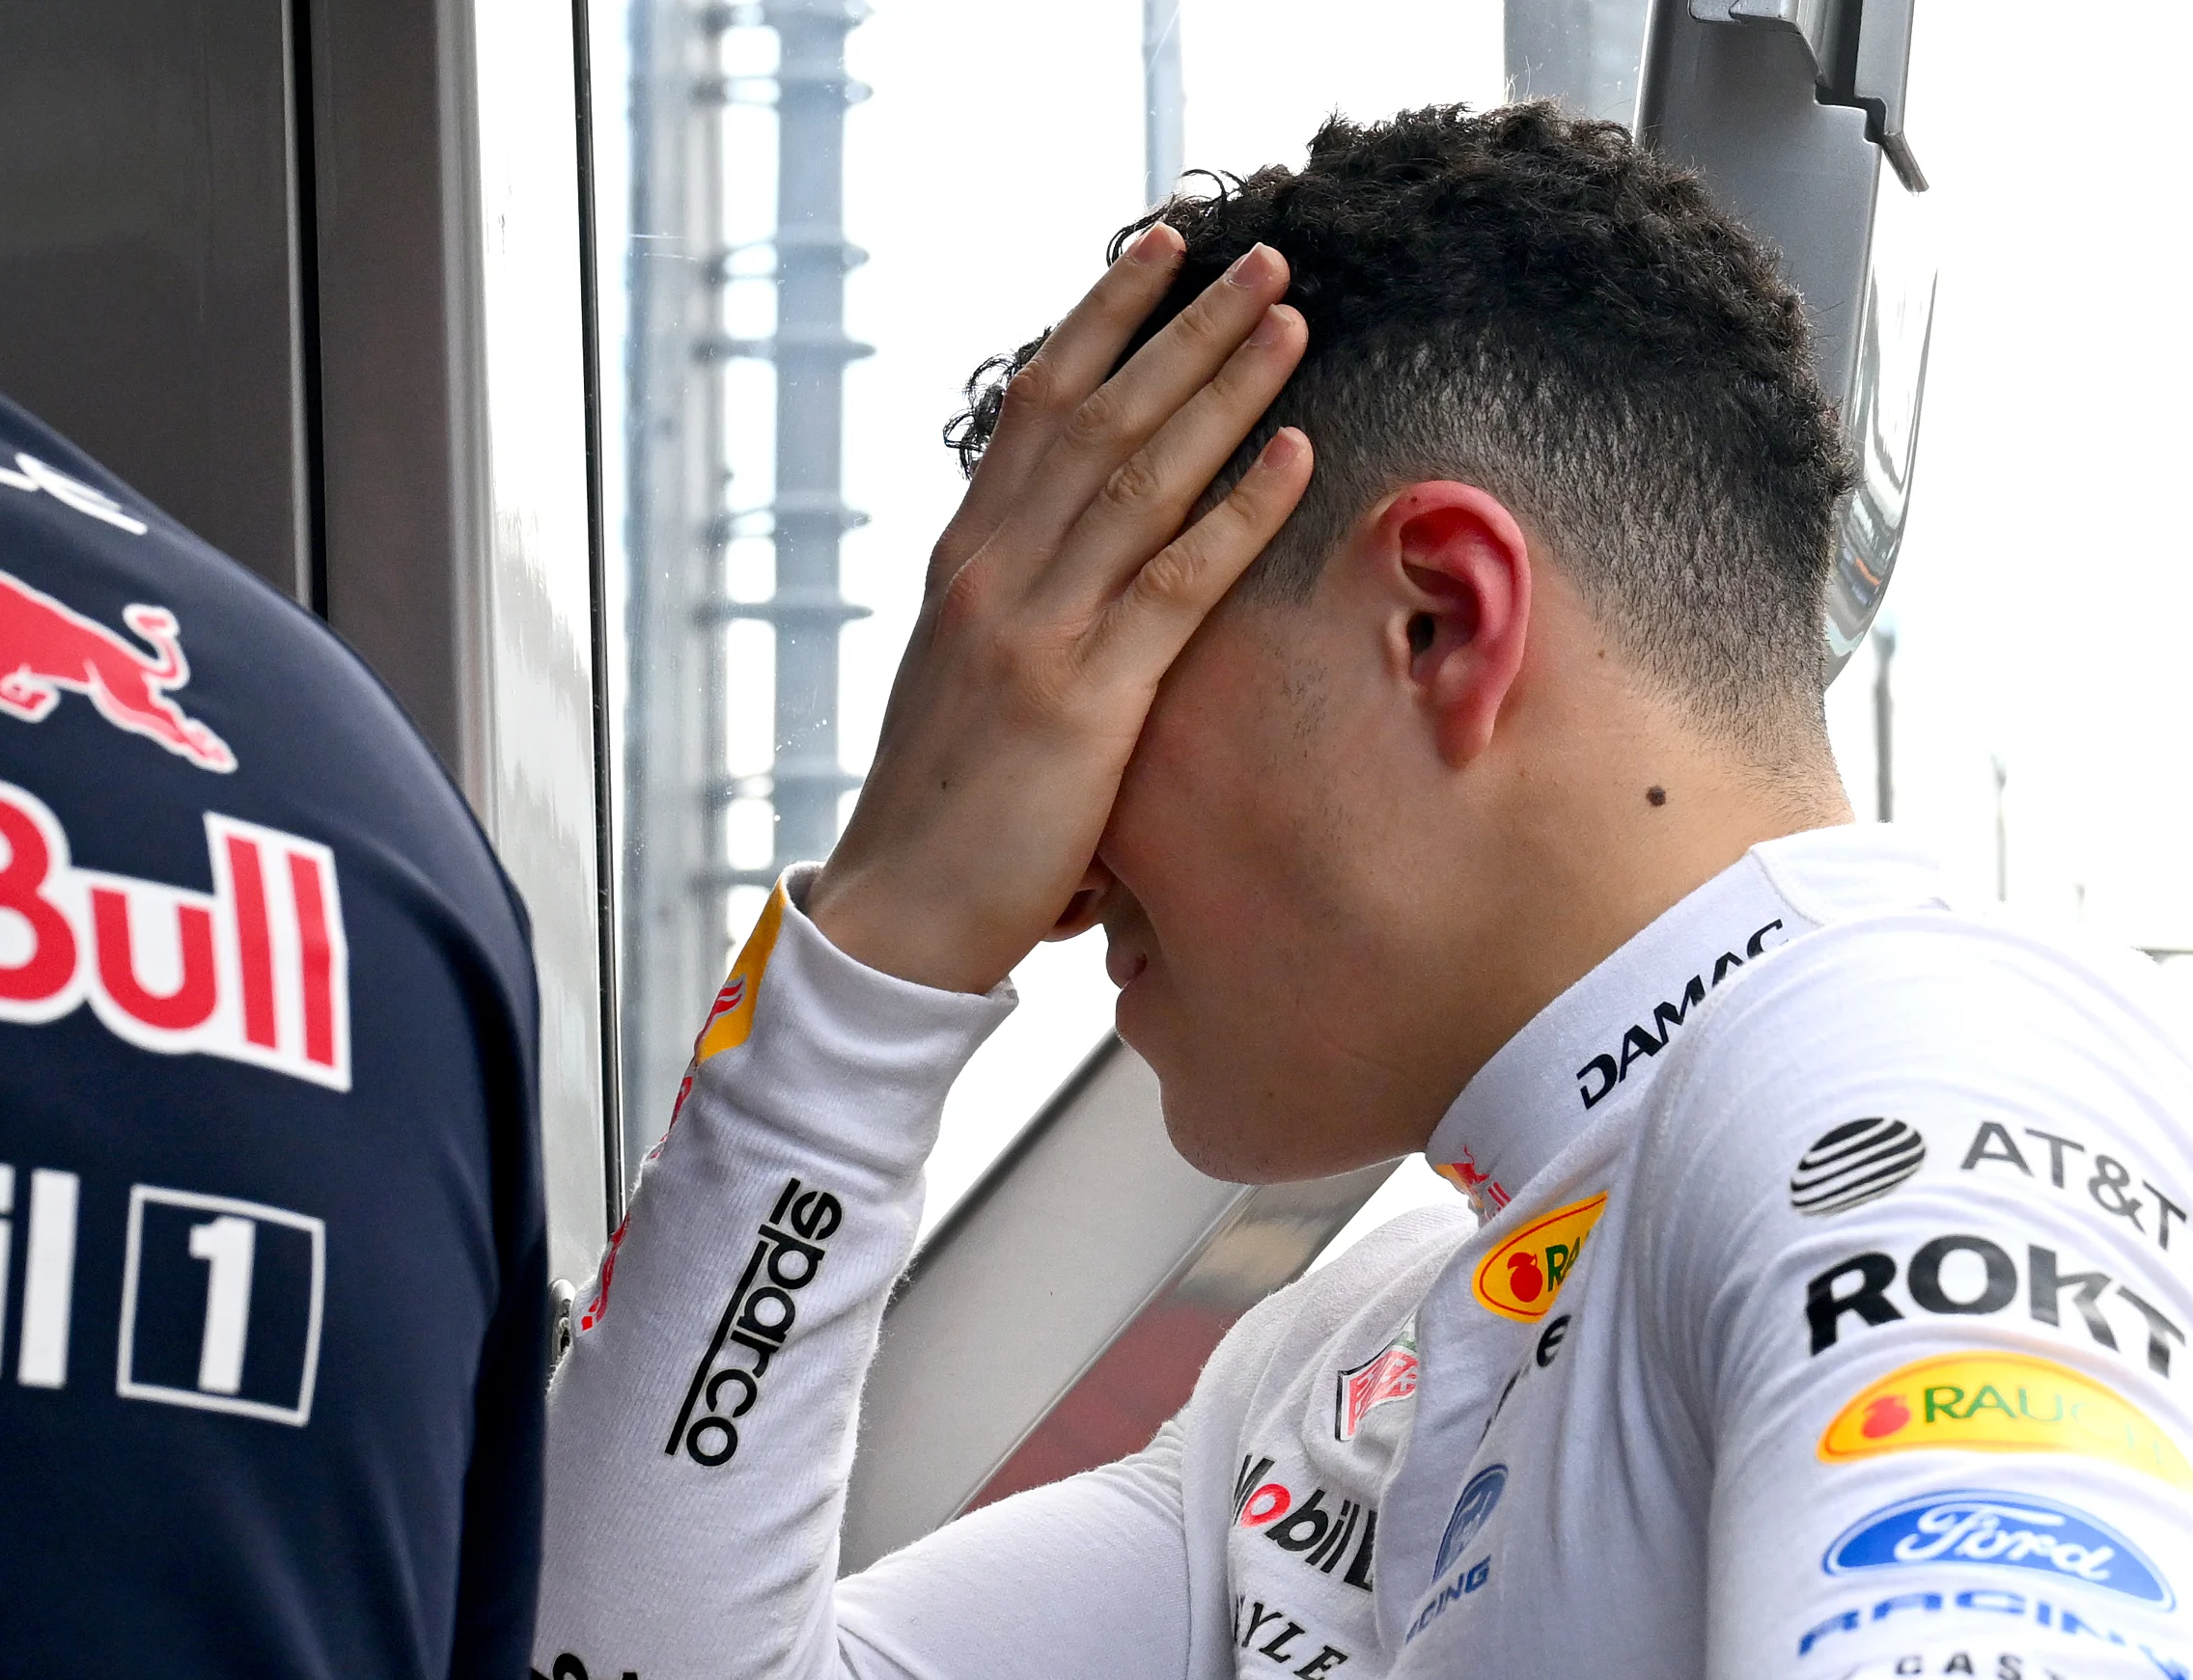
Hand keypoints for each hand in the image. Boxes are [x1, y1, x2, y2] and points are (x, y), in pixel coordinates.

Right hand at [805, 229, 1314, 993]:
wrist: (898, 915)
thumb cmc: (942, 816)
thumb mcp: (970, 685)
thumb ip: (1024, 620)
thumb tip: (1089, 589)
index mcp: (964, 564)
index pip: (1035, 408)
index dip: (1102, 320)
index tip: (1160, 251)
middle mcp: (992, 573)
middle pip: (1097, 414)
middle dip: (1182, 325)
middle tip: (1263, 254)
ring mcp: (1035, 630)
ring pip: (1140, 474)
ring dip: (1221, 385)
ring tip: (1291, 317)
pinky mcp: (1083, 700)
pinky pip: (1177, 581)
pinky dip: (1239, 508)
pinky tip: (1295, 449)